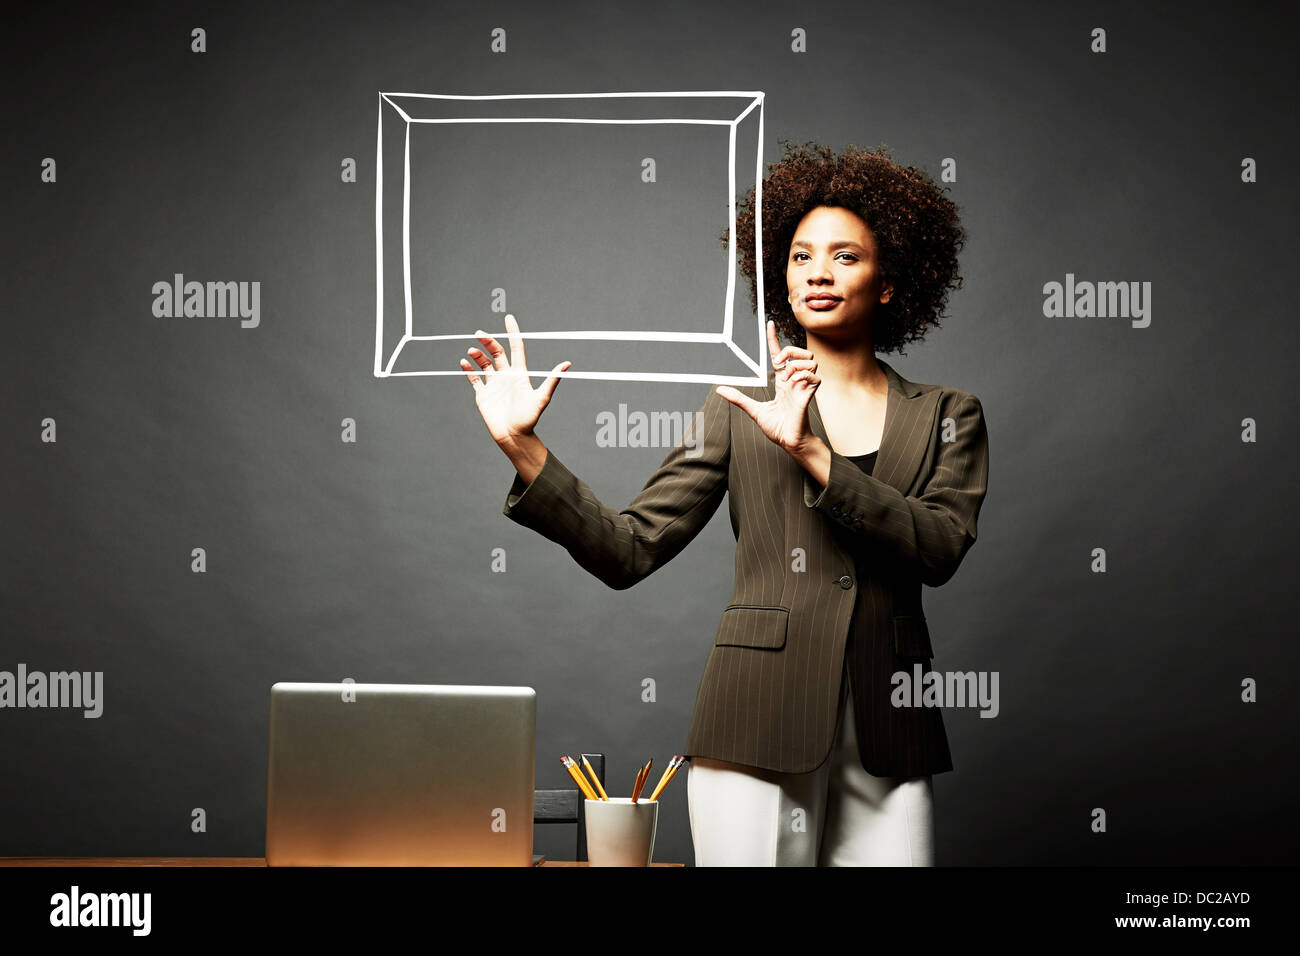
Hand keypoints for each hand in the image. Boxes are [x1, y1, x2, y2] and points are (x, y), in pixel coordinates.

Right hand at [459, 313, 571, 447]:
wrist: (514, 436)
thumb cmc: (529, 419)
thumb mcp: (542, 398)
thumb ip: (552, 380)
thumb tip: (568, 364)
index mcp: (519, 374)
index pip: (515, 348)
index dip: (512, 333)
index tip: (509, 318)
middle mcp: (506, 376)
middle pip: (496, 352)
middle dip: (488, 341)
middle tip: (479, 334)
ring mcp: (494, 385)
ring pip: (484, 363)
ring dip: (477, 355)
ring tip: (471, 352)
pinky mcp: (483, 395)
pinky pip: (474, 379)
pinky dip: (468, 370)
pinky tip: (464, 363)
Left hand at [715, 319, 820, 453]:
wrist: (788, 442)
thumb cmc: (777, 428)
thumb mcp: (753, 410)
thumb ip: (739, 399)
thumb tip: (720, 390)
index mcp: (782, 382)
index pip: (780, 354)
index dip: (774, 339)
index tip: (769, 324)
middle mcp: (794, 380)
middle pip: (800, 352)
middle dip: (790, 350)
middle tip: (779, 362)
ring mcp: (803, 386)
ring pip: (811, 360)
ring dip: (797, 364)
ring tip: (787, 378)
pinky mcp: (809, 395)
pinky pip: (814, 376)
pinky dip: (803, 375)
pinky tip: (793, 384)